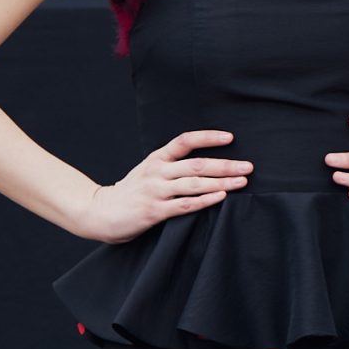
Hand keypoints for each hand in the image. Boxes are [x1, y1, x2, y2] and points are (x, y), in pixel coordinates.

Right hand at [77, 129, 251, 242]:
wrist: (100, 212)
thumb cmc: (131, 193)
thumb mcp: (148, 171)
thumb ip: (171, 166)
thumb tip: (206, 165)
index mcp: (157, 158)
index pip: (185, 140)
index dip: (208, 137)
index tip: (230, 138)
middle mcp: (157, 171)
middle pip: (197, 164)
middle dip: (226, 165)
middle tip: (248, 166)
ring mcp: (155, 191)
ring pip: (194, 184)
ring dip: (221, 182)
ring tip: (241, 182)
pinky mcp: (154, 211)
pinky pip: (184, 205)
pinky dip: (204, 200)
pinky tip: (220, 197)